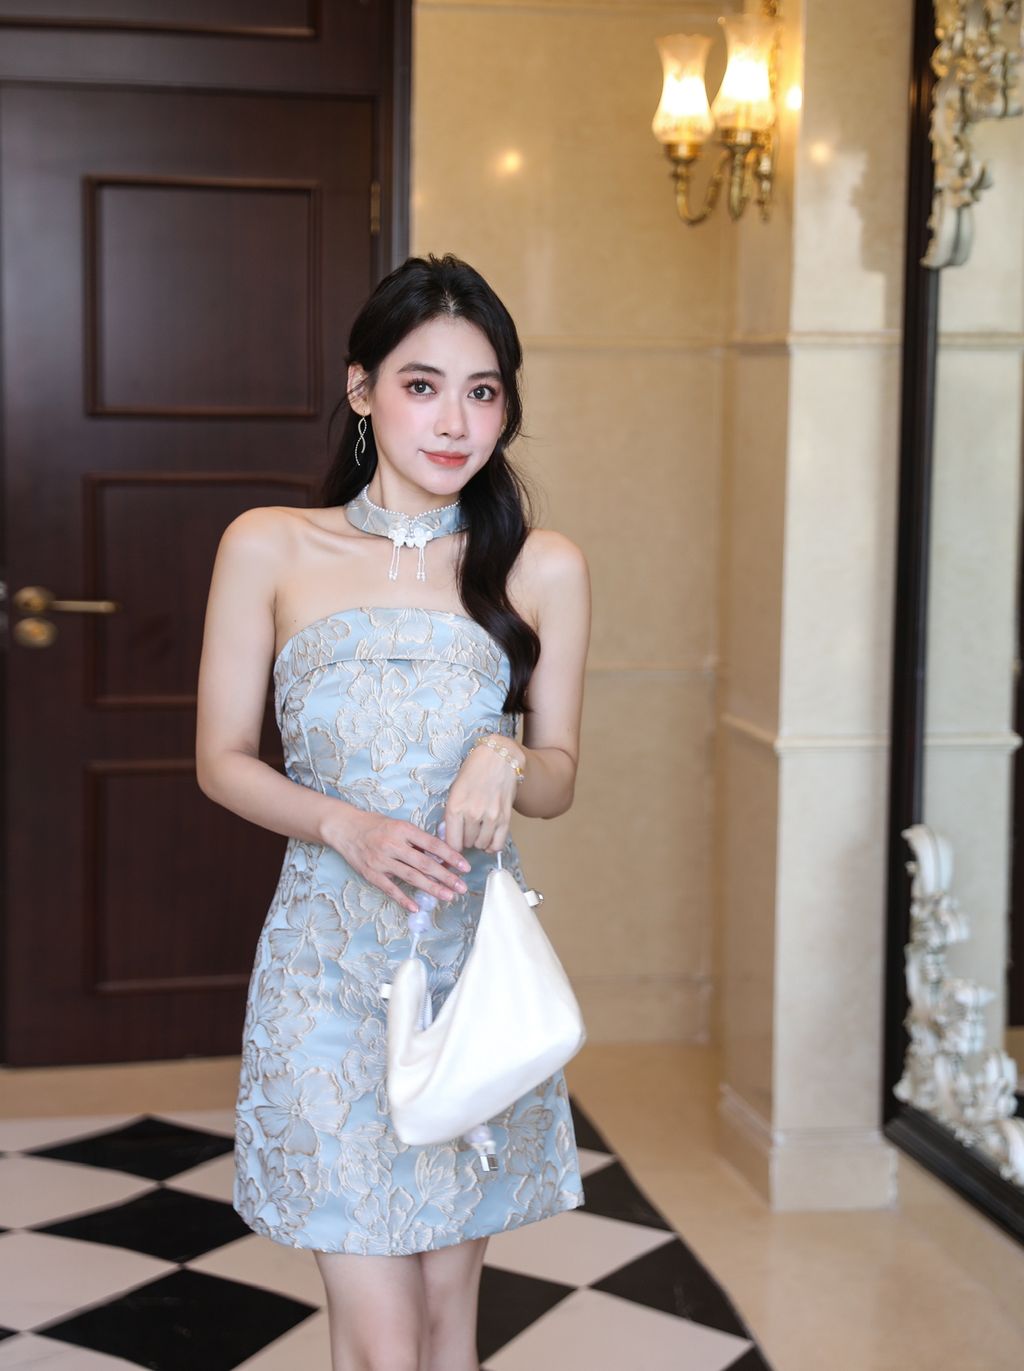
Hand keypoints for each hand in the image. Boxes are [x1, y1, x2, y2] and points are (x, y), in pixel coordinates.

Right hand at [327, 806, 470, 913]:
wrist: (345, 828)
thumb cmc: (375, 825)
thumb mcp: (398, 825)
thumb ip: (417, 840)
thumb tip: (440, 856)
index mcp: (403, 829)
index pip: (433, 845)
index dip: (451, 856)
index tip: (465, 867)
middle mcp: (393, 845)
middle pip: (425, 864)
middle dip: (446, 877)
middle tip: (462, 887)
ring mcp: (381, 861)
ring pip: (411, 877)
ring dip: (432, 888)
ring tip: (448, 896)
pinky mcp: (371, 873)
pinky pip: (390, 888)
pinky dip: (403, 899)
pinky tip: (416, 907)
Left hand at [444, 735, 524, 852]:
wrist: (498, 757)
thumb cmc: (473, 771)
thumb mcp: (454, 790)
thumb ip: (450, 815)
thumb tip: (445, 837)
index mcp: (455, 806)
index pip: (450, 843)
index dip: (450, 849)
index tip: (450, 848)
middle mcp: (472, 814)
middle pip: (466, 844)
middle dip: (464, 840)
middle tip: (465, 830)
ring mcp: (490, 817)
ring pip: (481, 845)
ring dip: (478, 841)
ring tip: (477, 830)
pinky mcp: (505, 818)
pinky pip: (497, 844)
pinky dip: (492, 846)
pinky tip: (488, 838)